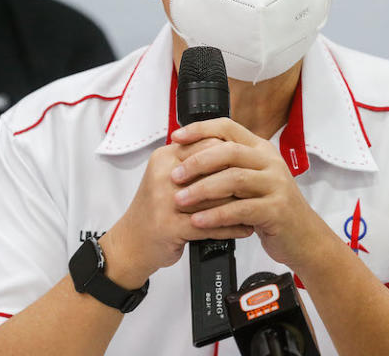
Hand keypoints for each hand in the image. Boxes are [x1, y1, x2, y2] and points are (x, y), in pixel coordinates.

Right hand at [101, 140, 253, 288]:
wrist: (130, 244)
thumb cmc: (153, 211)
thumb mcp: (167, 177)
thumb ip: (191, 161)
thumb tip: (229, 150)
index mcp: (165, 158)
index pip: (207, 144)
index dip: (232, 154)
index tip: (249, 163)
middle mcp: (163, 176)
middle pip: (213, 169)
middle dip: (239, 179)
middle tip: (258, 185)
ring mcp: (165, 201)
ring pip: (215, 198)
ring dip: (240, 205)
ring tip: (257, 207)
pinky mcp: (170, 227)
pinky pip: (210, 225)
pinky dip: (231, 227)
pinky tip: (245, 228)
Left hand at [169, 118, 334, 272]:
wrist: (303, 237)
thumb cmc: (270, 208)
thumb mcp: (252, 179)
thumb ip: (229, 166)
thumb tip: (188, 155)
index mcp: (261, 149)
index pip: (228, 127)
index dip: (200, 129)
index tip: (176, 137)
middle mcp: (270, 162)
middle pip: (229, 151)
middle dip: (197, 162)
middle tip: (174, 176)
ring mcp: (276, 184)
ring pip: (234, 179)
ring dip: (202, 189)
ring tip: (180, 200)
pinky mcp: (277, 209)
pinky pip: (241, 209)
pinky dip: (216, 215)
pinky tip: (198, 221)